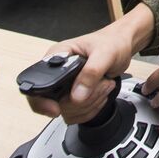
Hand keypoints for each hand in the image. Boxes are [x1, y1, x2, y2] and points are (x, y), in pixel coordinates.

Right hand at [25, 4, 153, 123]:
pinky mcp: (74, 97)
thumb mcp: (104, 53)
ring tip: (103, 84)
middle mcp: (56, 73)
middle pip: (55, 104)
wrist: (122, 46)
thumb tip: (77, 94)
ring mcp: (65, 87)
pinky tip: (101, 92)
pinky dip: (92, 108)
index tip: (57, 108)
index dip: (43, 101)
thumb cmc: (111, 42)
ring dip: (90, 103)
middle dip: (82, 99)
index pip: (36, 85)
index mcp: (56, 57)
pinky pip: (77, 115)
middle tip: (100, 83)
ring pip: (68, 112)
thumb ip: (90, 73)